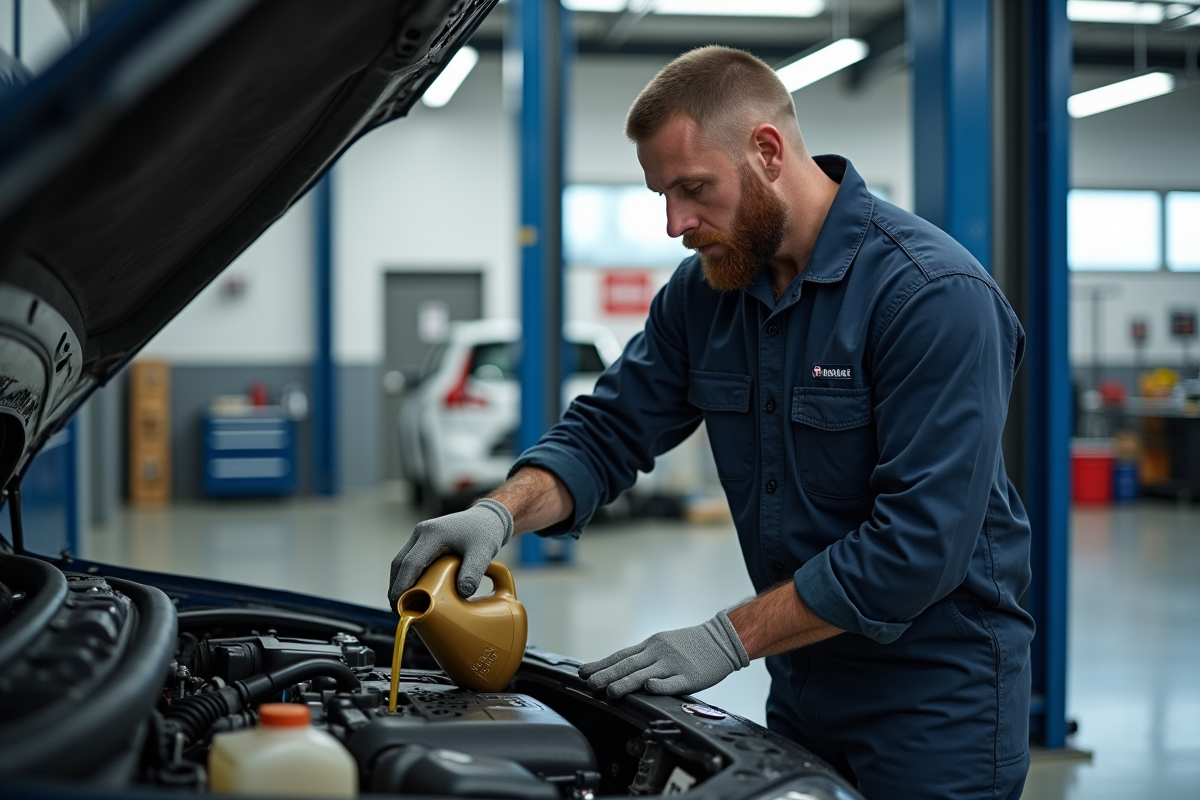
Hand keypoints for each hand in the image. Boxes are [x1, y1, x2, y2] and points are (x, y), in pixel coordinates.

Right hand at [388, 500, 513, 607]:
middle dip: (396, 588)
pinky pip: (409, 561)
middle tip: (400, 611)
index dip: (402, 586)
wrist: (487, 517)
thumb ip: (473, 573)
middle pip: (399, 564)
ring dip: (399, 583)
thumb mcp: (483, 553)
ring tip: (404, 605)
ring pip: (401, 562)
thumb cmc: (485, 532)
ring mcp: (420, 536)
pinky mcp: (423, 541)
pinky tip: (413, 592)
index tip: (401, 606)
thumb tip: (462, 594)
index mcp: (433, 534)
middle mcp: (421, 533)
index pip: (410, 563)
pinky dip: (407, 577)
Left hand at [578, 612, 749, 697]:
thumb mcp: (663, 643)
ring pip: (646, 674)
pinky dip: (660, 685)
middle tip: (589, 684)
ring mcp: (674, 664)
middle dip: (607, 675)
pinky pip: (673, 682)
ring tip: (610, 691)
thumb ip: (644, 655)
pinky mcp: (690, 676)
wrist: (722, 639)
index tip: (583, 672)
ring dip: (626, 682)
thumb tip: (619, 668)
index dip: (601, 664)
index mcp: (651, 645)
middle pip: (628, 664)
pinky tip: (649, 688)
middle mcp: (658, 653)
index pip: (621, 655)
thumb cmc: (692, 644)